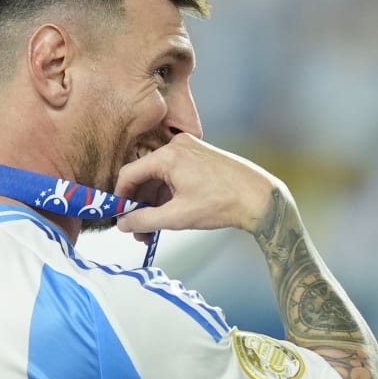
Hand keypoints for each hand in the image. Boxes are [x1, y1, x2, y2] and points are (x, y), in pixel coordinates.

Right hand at [114, 134, 282, 236]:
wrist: (260, 198)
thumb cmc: (222, 203)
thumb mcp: (177, 217)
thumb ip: (144, 221)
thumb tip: (122, 224)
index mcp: (168, 155)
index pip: (129, 173)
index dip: (120, 198)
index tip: (117, 216)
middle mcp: (177, 146)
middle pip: (144, 177)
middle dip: (139, 206)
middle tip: (136, 232)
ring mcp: (190, 150)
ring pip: (159, 179)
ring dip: (153, 204)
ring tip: (152, 232)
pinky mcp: (199, 158)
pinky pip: (173, 176)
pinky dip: (168, 196)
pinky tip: (167, 217)